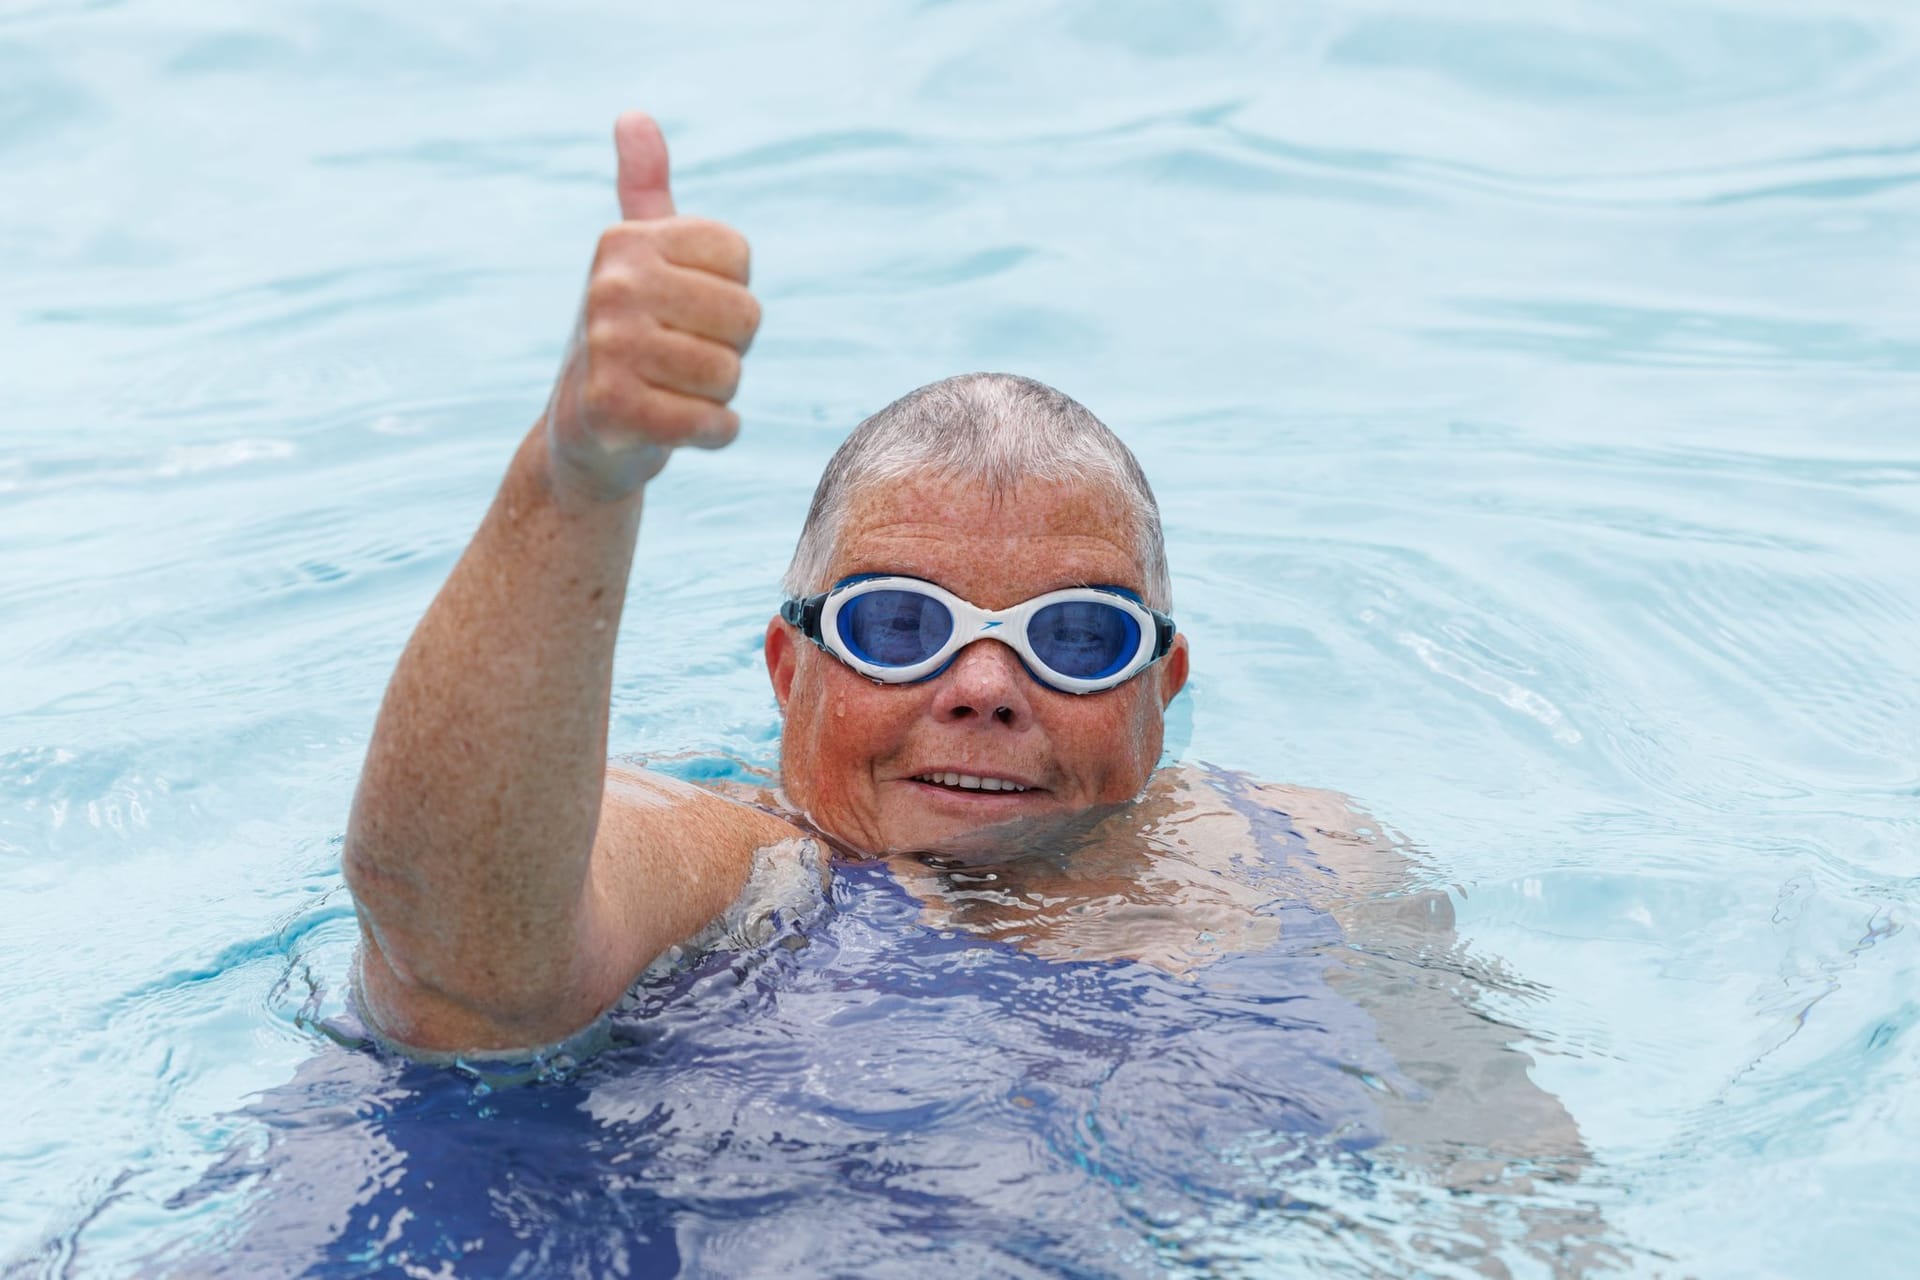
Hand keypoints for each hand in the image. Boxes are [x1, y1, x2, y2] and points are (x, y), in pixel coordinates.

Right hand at [544, 112, 760, 499]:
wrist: (584, 437)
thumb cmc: (628, 341)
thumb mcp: (636, 262)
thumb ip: (645, 192)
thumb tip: (634, 116)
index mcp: (626, 241)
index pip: (740, 261)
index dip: (730, 298)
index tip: (685, 313)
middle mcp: (611, 285)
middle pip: (745, 317)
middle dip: (729, 351)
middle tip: (680, 361)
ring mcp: (607, 347)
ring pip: (730, 374)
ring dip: (716, 396)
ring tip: (672, 392)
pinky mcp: (614, 410)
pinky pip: (715, 423)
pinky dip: (713, 434)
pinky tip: (676, 427)